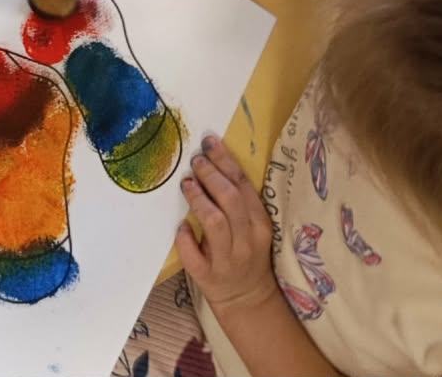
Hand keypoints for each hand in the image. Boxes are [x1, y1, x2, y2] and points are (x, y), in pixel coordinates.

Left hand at [175, 135, 278, 314]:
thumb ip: (238, 201)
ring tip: (186, 183)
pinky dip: (185, 239)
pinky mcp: (208, 276)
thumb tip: (211, 162)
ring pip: (215, 223)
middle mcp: (247, 240)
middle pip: (230, 201)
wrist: (248, 299)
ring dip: (198, 199)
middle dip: (211, 176)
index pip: (243, 186)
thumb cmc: (247, 253)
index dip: (225, 160)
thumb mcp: (253, 227)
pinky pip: (194, 256)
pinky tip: (181, 226)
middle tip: (195, 161)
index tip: (209, 142)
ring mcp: (228, 260)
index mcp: (260, 224)